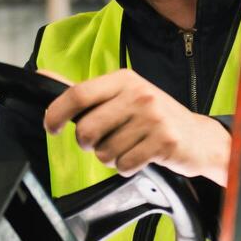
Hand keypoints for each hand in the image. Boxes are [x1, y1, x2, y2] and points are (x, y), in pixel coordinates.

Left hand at [41, 69, 231, 185]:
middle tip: (100, 142)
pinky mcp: (164, 142)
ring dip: (110, 157)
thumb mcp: (122, 95)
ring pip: (105, 151)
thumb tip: (42, 74)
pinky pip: (125, 164)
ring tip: (129, 147)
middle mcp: (139, 94)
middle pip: (87, 129)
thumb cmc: (153, 117)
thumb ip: (84, 92)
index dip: (56, 113)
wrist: (198, 137)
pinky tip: (141, 156)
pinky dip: (127, 166)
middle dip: (87, 143)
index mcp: (124, 79)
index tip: (51, 127)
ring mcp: (153, 118)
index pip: (78, 94)